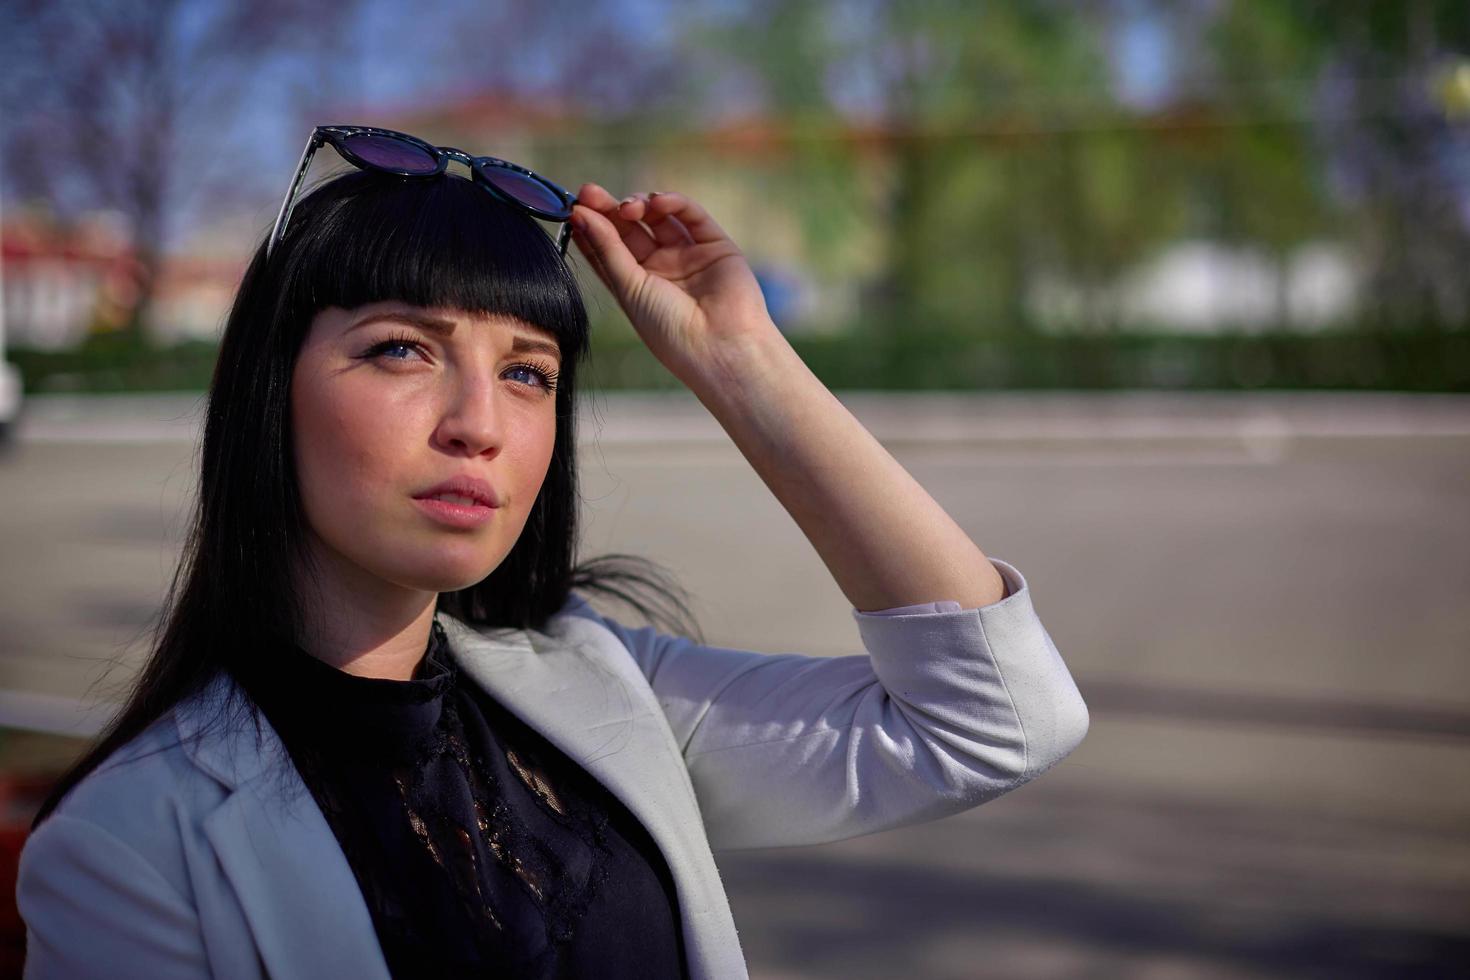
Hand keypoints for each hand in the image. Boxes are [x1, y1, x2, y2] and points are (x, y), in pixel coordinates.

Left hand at [569, 182, 774, 384]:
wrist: (721, 346)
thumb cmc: (671, 330)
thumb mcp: (629, 289)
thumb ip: (607, 248)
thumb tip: (580, 213)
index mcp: (637, 286)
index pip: (608, 248)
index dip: (591, 227)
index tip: (574, 208)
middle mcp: (662, 269)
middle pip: (631, 229)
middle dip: (610, 209)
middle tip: (590, 193)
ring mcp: (688, 255)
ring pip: (659, 217)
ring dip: (640, 204)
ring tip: (629, 207)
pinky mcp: (715, 245)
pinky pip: (692, 215)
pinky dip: (674, 203)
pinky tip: (657, 202)